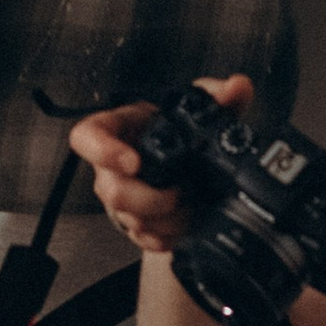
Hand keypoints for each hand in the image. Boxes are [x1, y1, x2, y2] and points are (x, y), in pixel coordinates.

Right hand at [71, 80, 251, 254]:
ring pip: (131, 219)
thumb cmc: (170, 129)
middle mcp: (110, 167)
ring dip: (168, 219)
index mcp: (116, 130)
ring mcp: (119, 197)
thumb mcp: (190, 106)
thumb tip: (237, 87)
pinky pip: (145, 238)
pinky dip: (170, 235)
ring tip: (192, 206)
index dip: (104, 151)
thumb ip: (214, 94)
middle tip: (180, 192)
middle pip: (113, 191)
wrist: (173, 162)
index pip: (88, 137)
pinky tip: (186, 221)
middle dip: (152, 199)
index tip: (134, 161)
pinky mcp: (132, 223)